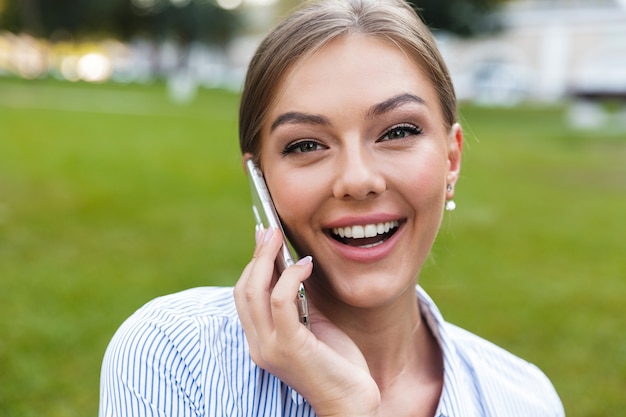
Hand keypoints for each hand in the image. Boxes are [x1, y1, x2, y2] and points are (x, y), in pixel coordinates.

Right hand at [234, 228, 381, 416]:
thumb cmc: (336, 361)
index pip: (244, 295)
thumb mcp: (311, 323)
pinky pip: (281, 301)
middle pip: (244, 289)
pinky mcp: (289, 347)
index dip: (252, 263)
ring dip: (266, 258)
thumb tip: (290, 263)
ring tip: (278, 235)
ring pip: (255, 291)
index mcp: (260, 340)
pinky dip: (290, 276)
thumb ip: (297, 300)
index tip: (263, 237)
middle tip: (269, 228)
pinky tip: (305, 264)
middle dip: (256, 254)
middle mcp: (258, 344)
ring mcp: (270, 348)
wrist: (352, 400)